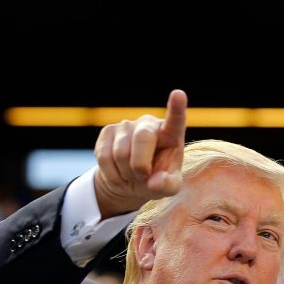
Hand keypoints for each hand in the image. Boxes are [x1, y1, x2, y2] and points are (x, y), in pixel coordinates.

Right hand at [93, 89, 186, 218]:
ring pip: (120, 153)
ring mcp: (127, 125)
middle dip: (140, 166)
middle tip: (143, 178)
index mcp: (171, 134)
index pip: (176, 120)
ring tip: (132, 175)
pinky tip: (119, 172)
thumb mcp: (169, 188)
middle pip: (142, 138)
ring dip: (126, 173)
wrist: (131, 181)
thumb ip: (167, 185)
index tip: (179, 94)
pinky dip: (112, 173)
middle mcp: (149, 124)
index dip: (177, 108)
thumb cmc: (157, 180)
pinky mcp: (108, 131)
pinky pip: (104, 157)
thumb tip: (153, 183)